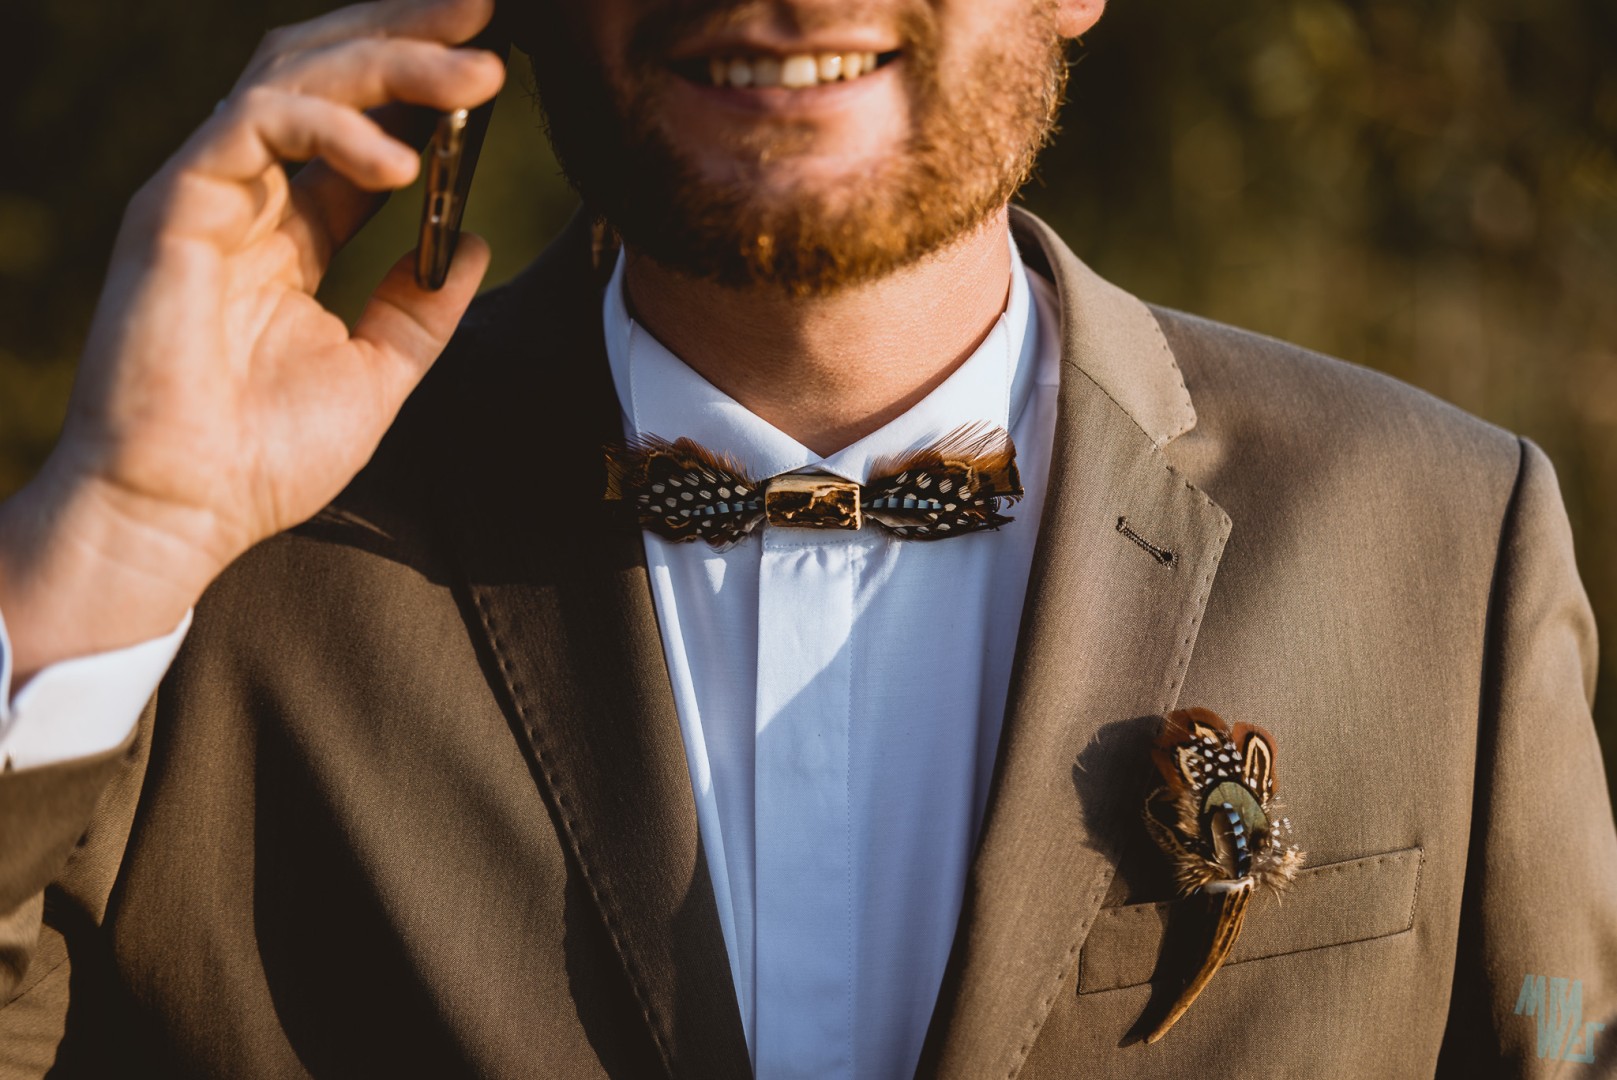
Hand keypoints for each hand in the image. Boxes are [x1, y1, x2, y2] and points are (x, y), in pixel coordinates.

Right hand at [0, 0, 504, 683]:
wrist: (187, 511)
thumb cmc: (265, 455)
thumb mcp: (377, 374)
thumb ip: (422, 307)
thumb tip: (475, 242)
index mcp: (295, 229)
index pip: (361, 124)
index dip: (424, 85)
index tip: (496, 66)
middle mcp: (251, 194)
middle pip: (327, 72)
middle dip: (409, 33)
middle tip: (488, 15)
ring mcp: (211, 191)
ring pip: (295, 76)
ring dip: (393, 61)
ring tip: (478, 73)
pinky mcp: (177, 202)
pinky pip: (258, 124)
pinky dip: (336, 130)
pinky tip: (404, 164)